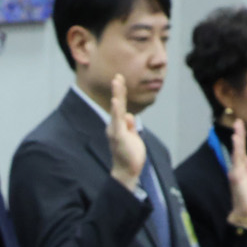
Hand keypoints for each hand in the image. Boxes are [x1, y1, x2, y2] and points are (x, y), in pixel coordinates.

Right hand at [107, 74, 147, 190]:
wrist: (127, 171)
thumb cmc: (130, 155)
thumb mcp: (132, 136)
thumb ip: (130, 125)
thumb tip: (129, 116)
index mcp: (118, 125)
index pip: (120, 106)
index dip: (121, 92)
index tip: (120, 79)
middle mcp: (114, 126)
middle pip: (117, 104)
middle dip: (118, 89)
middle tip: (118, 75)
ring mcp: (115, 130)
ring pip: (117, 109)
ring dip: (117, 95)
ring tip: (117, 81)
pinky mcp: (118, 136)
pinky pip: (117, 121)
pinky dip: (116, 111)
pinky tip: (116, 101)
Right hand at [224, 119, 246, 227]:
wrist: (244, 211)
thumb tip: (245, 157)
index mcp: (239, 168)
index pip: (241, 150)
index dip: (241, 138)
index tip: (240, 126)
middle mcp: (235, 168)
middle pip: (238, 149)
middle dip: (239, 134)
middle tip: (238, 121)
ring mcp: (235, 172)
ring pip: (237, 153)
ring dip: (238, 140)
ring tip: (237, 128)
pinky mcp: (237, 176)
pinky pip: (237, 161)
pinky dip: (237, 151)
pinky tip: (236, 142)